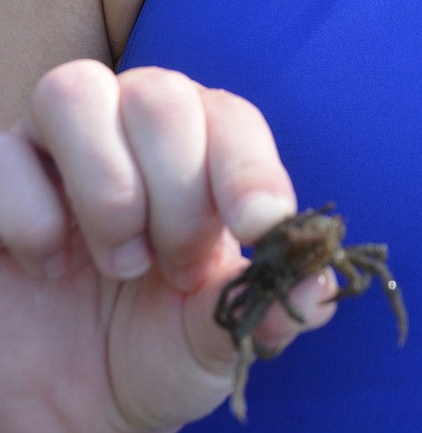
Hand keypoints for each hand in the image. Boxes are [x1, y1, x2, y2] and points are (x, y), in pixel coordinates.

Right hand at [0, 60, 334, 431]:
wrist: (67, 407)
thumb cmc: (152, 348)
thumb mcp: (214, 340)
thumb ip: (264, 309)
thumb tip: (320, 286)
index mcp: (201, 150)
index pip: (231, 119)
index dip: (249, 167)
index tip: (261, 227)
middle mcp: (129, 126)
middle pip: (160, 95)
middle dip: (177, 191)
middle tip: (176, 266)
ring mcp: (55, 145)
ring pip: (77, 91)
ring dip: (108, 186)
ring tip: (120, 258)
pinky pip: (5, 154)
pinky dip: (34, 216)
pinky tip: (50, 265)